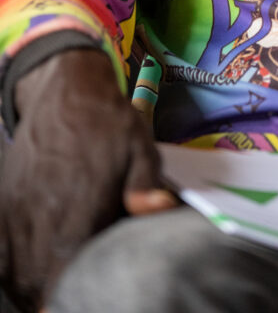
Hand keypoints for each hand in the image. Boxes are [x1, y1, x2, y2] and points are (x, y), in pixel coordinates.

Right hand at [0, 47, 176, 310]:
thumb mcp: (139, 146)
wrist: (64, 91)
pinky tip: (33, 275)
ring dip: (33, 288)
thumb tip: (157, 210)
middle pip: (35, 282)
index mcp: (75, 209)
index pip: (62, 275)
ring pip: (16, 272)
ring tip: (54, 296)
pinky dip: (15, 270)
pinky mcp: (6, 204)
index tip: (83, 300)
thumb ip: (145, 184)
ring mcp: (17, 212)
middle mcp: (40, 217)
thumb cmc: (108, 122)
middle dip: (51, 299)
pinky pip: (3, 252)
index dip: (68, 298)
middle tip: (72, 300)